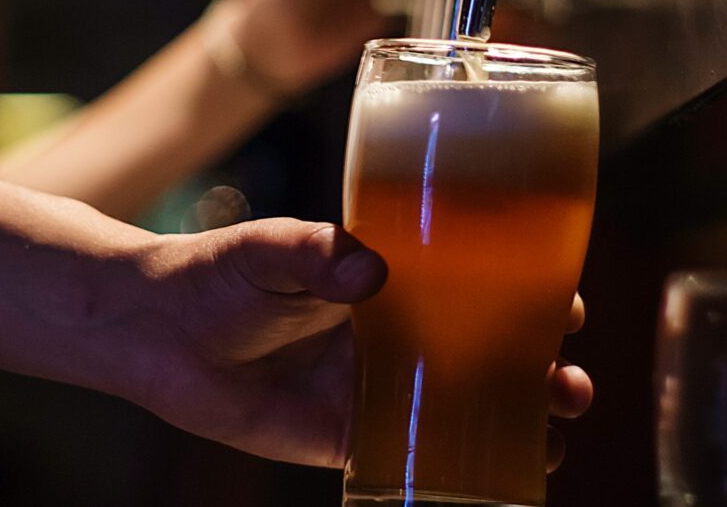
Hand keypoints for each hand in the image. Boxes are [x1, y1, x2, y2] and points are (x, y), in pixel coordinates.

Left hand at [128, 219, 591, 469]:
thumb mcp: (269, 248)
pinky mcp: (345, 434)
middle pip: (486, 347)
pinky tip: (498, 478)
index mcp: (387, 276)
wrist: (158, 329)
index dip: (526, 291)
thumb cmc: (217, 272)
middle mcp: (392, 331)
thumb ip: (315, 252)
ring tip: (554, 429)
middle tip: (568, 380)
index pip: (474, 281)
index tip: (564, 303)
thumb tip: (369, 269)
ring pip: (463, 405)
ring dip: (516, 418)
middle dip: (539, 365)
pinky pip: (414, 453)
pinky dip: (459, 466)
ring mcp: (373, 385)